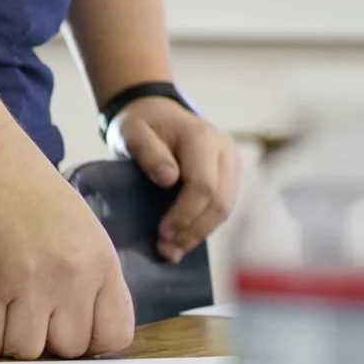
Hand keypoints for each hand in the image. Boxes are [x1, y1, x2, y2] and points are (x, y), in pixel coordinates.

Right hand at [0, 129, 134, 361]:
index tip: (70, 332)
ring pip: (27, 352)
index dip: (91, 344)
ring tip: (4, 322)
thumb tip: (81, 326)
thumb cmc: (25, 186)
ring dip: (13, 345)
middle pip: (69, 350)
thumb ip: (89, 276)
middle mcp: (73, 276)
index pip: (115, 335)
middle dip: (48, 344)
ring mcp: (30, 281)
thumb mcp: (80, 227)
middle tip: (30, 321)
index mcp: (101, 261)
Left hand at [111, 99, 240, 262]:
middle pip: (219, 201)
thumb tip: (169, 178)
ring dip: (199, 234)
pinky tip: (183, 240)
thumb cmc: (141, 123)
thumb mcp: (131, 131)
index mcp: (202, 136)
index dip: (185, 214)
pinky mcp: (230, 176)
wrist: (156, 112)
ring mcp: (231, 163)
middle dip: (193, 230)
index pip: (203, 184)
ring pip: (225, 209)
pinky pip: (222, 207)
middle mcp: (224, 149)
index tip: (163, 233)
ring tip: (172, 251)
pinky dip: (203, 227)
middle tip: (166, 250)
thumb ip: (147, 151)